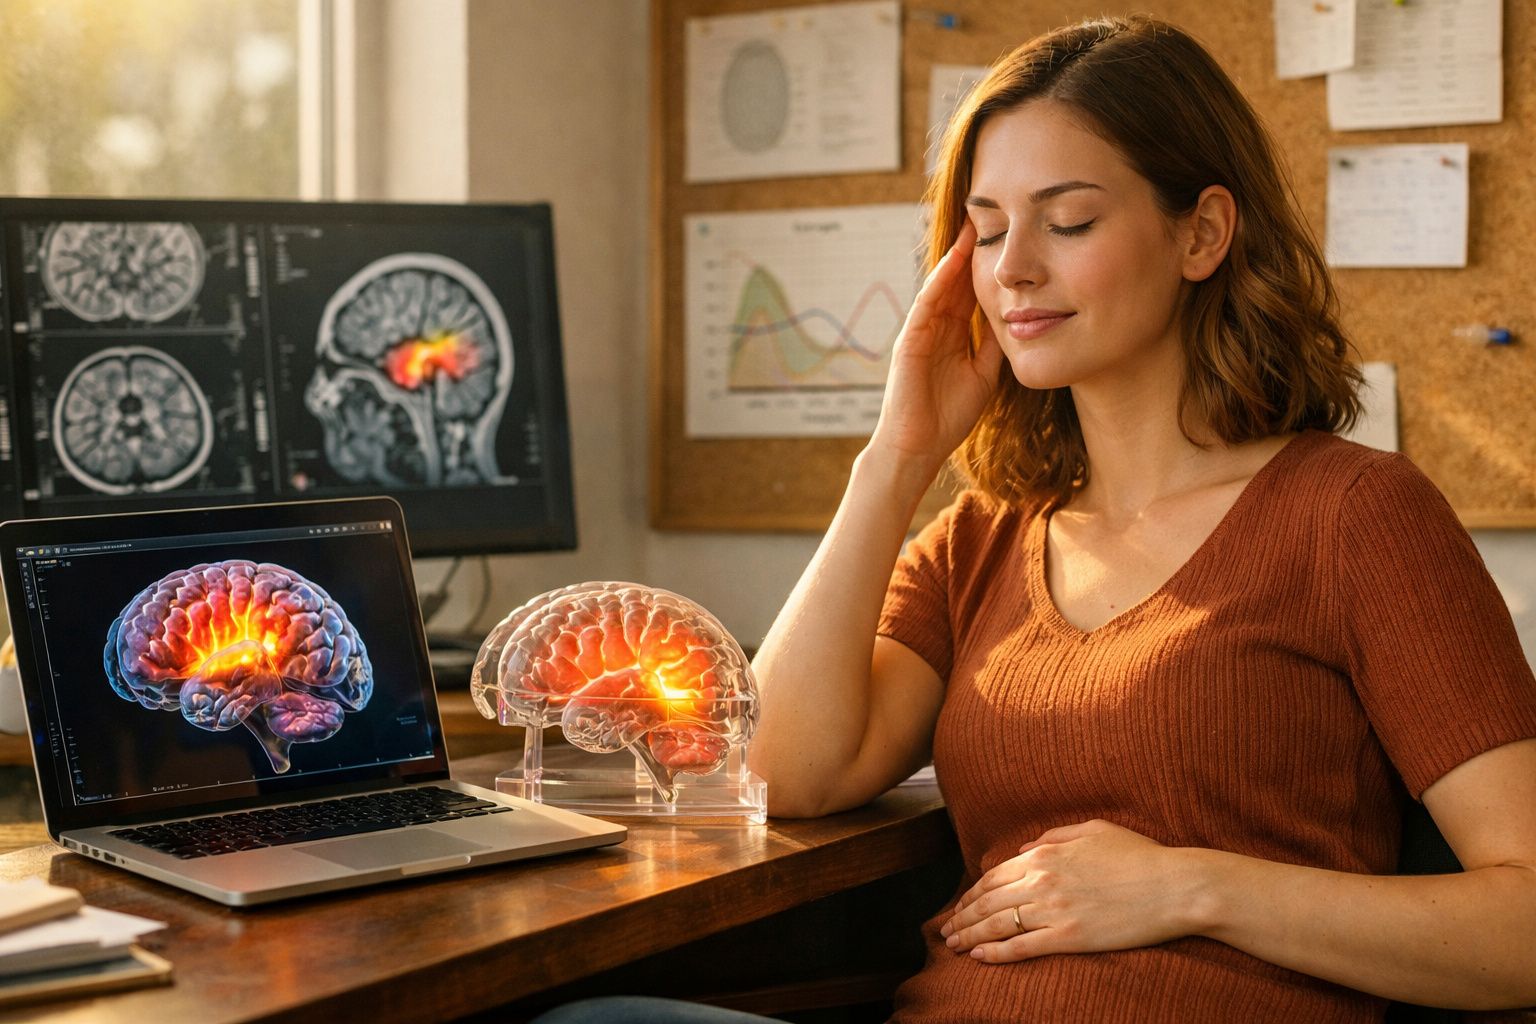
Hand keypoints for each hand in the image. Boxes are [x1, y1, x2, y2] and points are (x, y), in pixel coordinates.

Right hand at [866, 221, 1002, 476]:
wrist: (919, 447)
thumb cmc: (948, 417)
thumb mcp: (984, 374)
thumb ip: (993, 345)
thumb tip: (1017, 318)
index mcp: (952, 335)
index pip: (971, 292)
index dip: (987, 265)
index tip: (1006, 238)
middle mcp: (935, 327)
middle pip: (956, 280)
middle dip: (971, 249)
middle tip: (991, 214)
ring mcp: (920, 331)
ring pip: (941, 285)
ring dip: (956, 255)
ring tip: (973, 225)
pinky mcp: (909, 341)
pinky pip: (926, 304)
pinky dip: (939, 281)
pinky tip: (954, 260)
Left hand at [939, 820, 1205, 963]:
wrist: (1175, 886)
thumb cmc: (1139, 856)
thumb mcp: (1093, 830)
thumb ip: (1053, 835)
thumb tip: (1024, 849)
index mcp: (1046, 853)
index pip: (994, 876)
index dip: (971, 894)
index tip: (960, 906)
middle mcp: (1043, 880)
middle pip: (988, 901)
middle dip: (962, 917)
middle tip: (946, 930)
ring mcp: (1054, 910)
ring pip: (998, 924)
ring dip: (970, 936)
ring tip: (954, 945)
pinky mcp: (1070, 938)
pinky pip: (1022, 947)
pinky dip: (996, 953)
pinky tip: (979, 957)